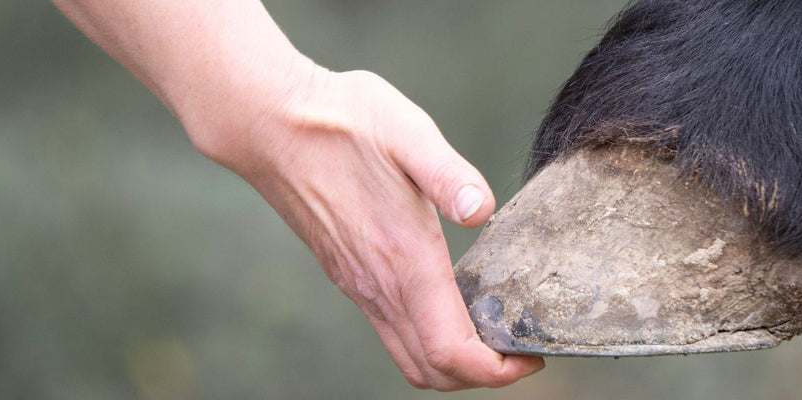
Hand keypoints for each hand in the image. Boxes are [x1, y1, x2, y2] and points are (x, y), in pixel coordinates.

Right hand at [184, 63, 544, 389]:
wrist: (270, 124)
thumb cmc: (341, 122)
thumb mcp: (406, 131)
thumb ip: (447, 173)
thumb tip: (481, 209)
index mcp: (403, 258)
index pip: (450, 350)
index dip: (497, 370)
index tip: (531, 354)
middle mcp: (378, 285)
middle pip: (432, 370)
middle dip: (482, 376)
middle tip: (520, 348)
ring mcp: (359, 284)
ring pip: (410, 357)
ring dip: (454, 362)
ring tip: (493, 331)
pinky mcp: (348, 275)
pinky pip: (392, 332)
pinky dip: (429, 339)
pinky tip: (452, 301)